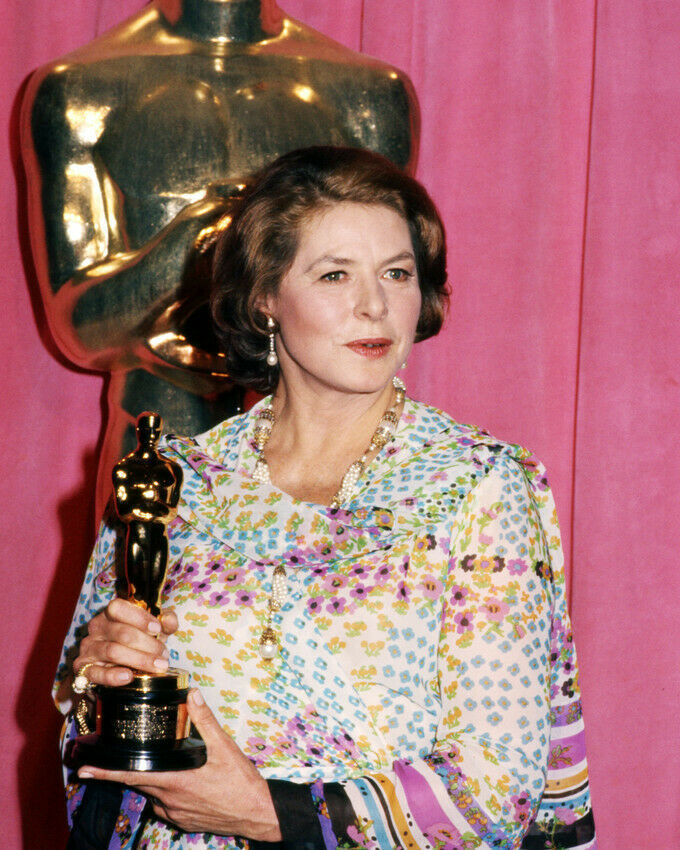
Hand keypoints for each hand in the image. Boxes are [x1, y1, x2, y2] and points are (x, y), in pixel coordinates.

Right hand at [74, 598, 177, 687]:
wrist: (117, 667)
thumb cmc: (138, 641)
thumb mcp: (154, 629)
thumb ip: (165, 622)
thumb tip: (168, 621)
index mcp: (111, 612)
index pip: (118, 608)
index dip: (139, 618)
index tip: (158, 629)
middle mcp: (97, 627)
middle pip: (122, 633)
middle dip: (148, 644)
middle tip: (164, 655)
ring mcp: (89, 647)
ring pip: (113, 652)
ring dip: (139, 660)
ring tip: (158, 666)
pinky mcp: (83, 668)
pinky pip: (96, 673)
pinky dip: (113, 676)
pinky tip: (129, 677)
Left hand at [77, 689, 280, 840]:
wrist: (256, 813)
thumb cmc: (239, 781)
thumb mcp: (223, 746)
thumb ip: (204, 719)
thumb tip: (192, 694)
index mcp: (174, 779)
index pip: (130, 774)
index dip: (105, 771)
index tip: (83, 769)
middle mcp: (168, 799)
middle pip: (139, 781)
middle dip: (128, 769)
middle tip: (117, 755)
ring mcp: (174, 813)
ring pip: (153, 791)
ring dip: (152, 777)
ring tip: (165, 764)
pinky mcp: (182, 821)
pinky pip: (165, 804)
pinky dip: (167, 790)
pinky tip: (184, 781)